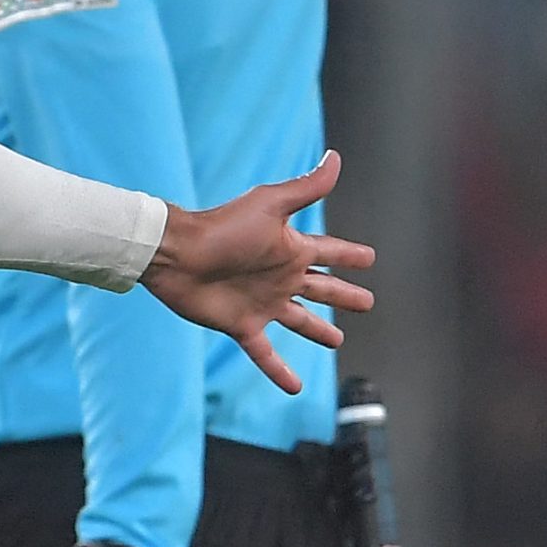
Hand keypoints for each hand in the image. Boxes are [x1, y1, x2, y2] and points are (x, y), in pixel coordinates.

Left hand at [142, 150, 373, 394]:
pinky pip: (266, 353)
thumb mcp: (269, 205)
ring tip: (338, 340)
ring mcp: (262, 303)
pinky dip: (280, 371)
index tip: (370, 258)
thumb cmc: (221, 227)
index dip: (351, 255)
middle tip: (367, 302)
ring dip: (319, 330)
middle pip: (321, 288)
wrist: (176, 254)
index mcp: (290, 250)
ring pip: (299, 320)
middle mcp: (280, 278)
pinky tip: (296, 388)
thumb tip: (335, 158)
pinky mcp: (242, 325)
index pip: (330, 252)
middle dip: (344, 294)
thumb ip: (306, 188)